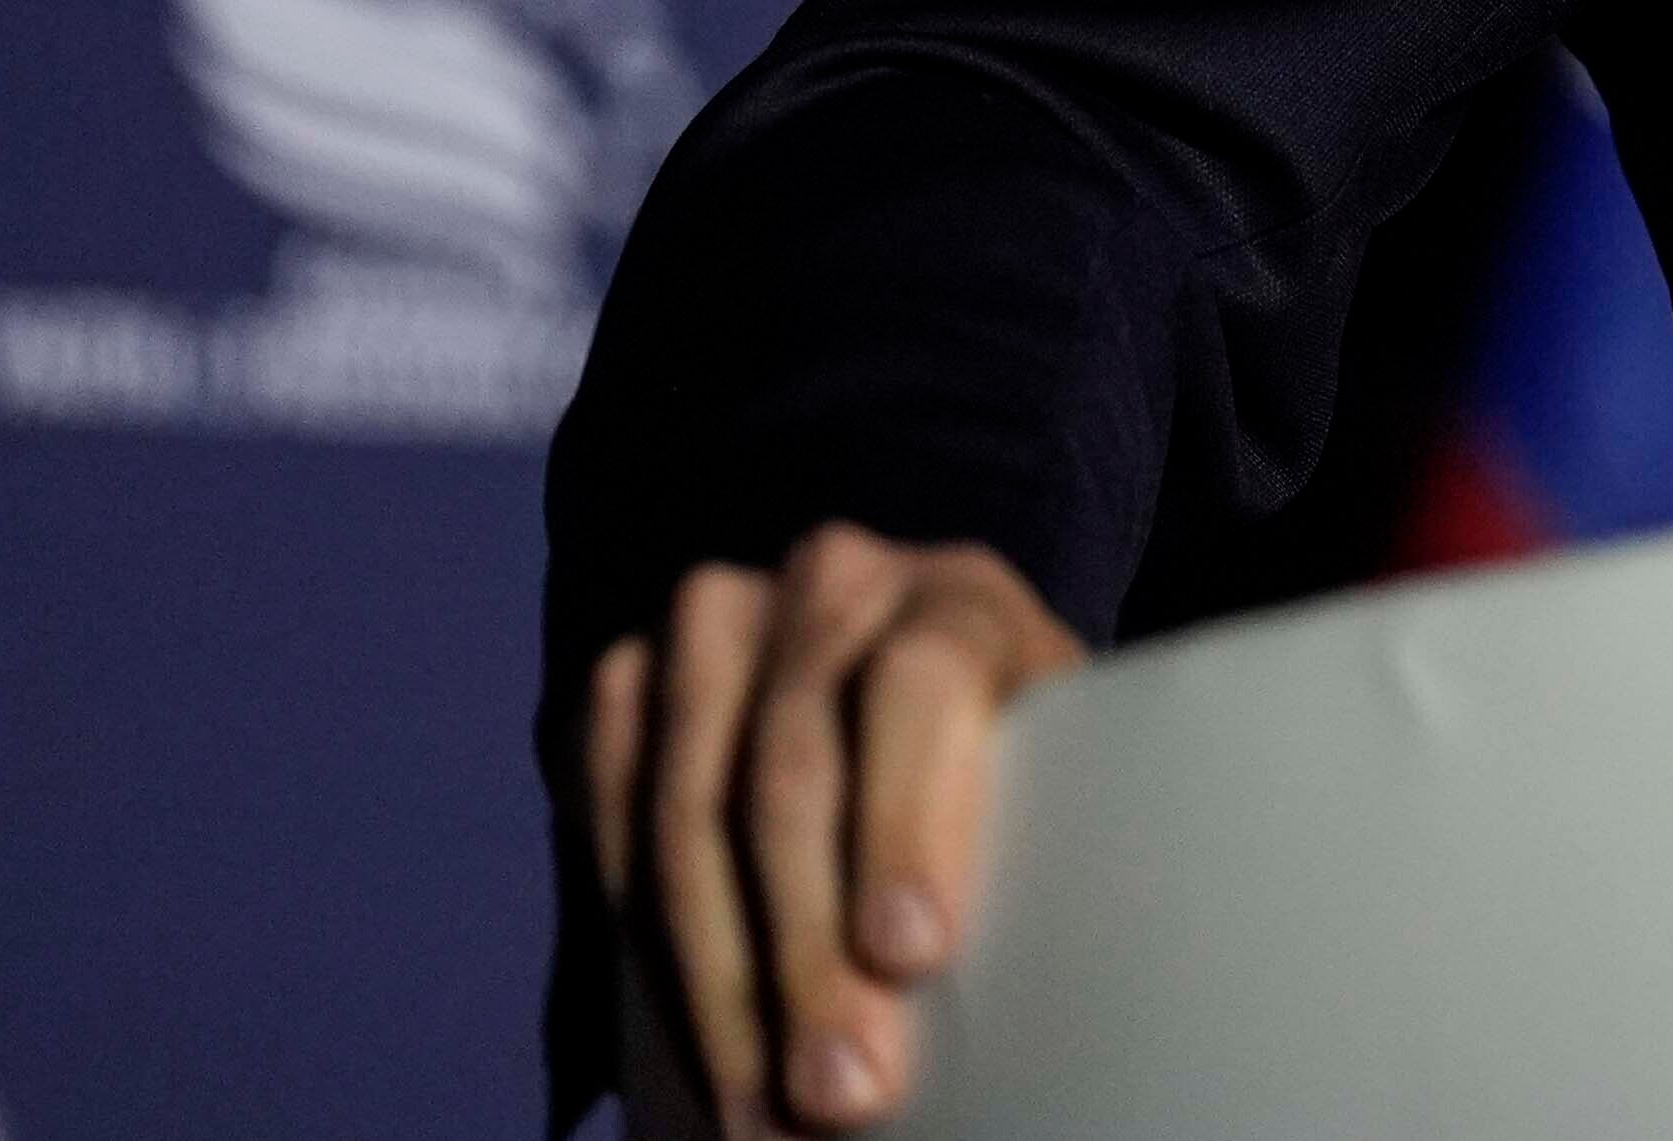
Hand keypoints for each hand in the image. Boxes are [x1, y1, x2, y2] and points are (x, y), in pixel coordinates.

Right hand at [586, 523, 1084, 1133]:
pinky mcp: (627, 681)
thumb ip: (1044, 822)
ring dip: (715, 984)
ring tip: (756, 1111)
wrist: (910, 691)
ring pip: (688, 817)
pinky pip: (612, 823)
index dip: (908, 825)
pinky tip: (689, 1037)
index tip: (912, 955)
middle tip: (833, 1095)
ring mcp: (714, 623)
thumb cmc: (1010, 760)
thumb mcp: (1059, 769)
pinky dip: (643, 948)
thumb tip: (1015, 990)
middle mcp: (833, 584)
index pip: (922, 689)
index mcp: (959, 596)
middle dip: (804, 961)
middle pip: (792, 777)